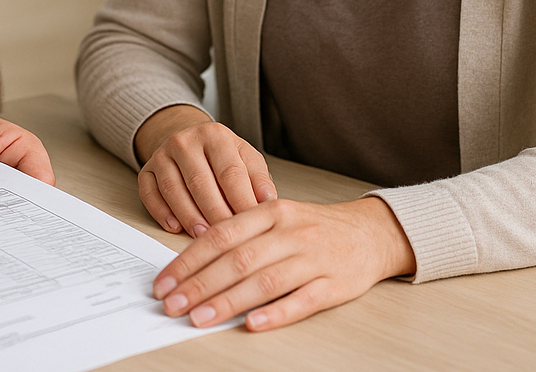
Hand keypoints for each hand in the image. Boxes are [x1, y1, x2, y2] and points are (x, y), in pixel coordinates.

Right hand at [136, 106, 276, 236]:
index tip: (252, 225)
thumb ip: (258, 179)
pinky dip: (161, 212)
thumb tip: (268, 200)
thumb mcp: (246, 159)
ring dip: (189, 216)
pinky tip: (174, 227)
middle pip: (200, 182)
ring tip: (204, 237)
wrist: (188, 143)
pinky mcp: (146, 170)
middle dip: (215, 213)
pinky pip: (149, 193)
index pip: (230, 172)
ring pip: (174, 189)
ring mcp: (162, 155)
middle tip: (228, 239)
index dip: (242, 201)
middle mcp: (185, 141)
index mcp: (215, 136)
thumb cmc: (223, 158)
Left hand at [153, 197, 415, 330]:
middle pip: (237, 261)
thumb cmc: (314, 227)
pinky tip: (252, 324)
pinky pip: (302, 301)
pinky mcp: (334, 285)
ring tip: (200, 319)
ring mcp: (313, 259)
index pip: (220, 237)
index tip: (164, 282)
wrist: (371, 232)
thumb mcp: (276, 217)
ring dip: (228, 302)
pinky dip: (276, 313)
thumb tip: (193, 263)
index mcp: (270, 212)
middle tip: (172, 305)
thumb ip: (241, 234)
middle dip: (199, 285)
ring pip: (264, 281)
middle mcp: (289, 233)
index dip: (188, 261)